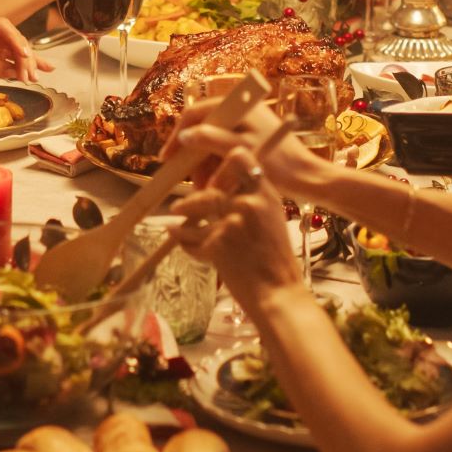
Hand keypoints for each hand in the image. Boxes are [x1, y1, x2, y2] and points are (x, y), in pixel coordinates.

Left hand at [0, 14, 42, 81]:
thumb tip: (15, 72)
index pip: (2, 26)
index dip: (16, 39)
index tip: (25, 55)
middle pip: (12, 37)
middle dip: (24, 56)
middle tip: (29, 75)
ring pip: (15, 46)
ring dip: (27, 62)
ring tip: (36, 77)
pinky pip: (12, 53)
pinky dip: (24, 62)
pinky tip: (42, 67)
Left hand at [168, 173, 306, 308]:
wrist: (279, 293)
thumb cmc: (278, 261)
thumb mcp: (273, 221)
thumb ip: (253, 202)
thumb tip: (224, 194)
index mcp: (266, 194)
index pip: (240, 159)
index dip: (221, 166)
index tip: (210, 179)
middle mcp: (248, 202)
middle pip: (209, 190)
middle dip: (191, 200)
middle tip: (179, 206)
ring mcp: (231, 221)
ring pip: (196, 210)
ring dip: (181, 218)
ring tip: (172, 223)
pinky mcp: (217, 243)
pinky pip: (192, 238)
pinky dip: (185, 242)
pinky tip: (180, 242)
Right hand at [174, 108, 338, 202]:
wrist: (308, 177)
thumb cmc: (279, 162)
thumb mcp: (240, 151)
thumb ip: (211, 140)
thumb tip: (183, 135)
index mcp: (239, 105)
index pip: (196, 114)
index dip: (178, 136)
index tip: (167, 158)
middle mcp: (241, 110)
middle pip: (203, 129)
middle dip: (193, 156)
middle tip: (187, 180)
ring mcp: (246, 125)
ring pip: (212, 142)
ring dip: (204, 164)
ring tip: (202, 188)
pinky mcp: (250, 139)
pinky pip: (224, 150)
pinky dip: (216, 166)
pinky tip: (213, 184)